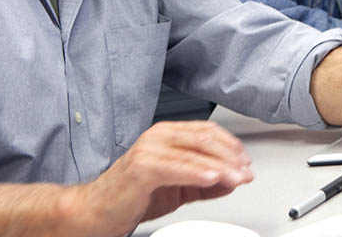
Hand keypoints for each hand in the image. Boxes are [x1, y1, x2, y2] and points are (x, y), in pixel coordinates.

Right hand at [75, 120, 253, 235]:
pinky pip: (177, 168)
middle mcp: (157, 136)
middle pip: (204, 138)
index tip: (246, 161)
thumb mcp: (176, 188)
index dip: (231, 145)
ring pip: (194, 153)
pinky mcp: (142, 168)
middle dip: (231, 156)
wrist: (95, 211)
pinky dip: (198, 173)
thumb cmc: (129, 196)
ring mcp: (149, 150)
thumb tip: (231, 180)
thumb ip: (203, 182)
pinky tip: (214, 179)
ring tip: (238, 178)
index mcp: (165, 135)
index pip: (206, 131)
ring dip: (222, 167)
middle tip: (246, 171)